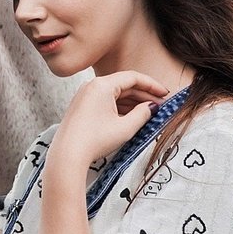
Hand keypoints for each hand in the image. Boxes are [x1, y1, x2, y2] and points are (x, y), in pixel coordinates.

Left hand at [49, 72, 167, 170]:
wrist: (67, 156)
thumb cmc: (94, 141)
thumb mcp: (125, 128)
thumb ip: (143, 114)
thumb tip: (151, 106)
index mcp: (102, 85)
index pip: (133, 77)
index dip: (152, 85)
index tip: (165, 93)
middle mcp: (92, 86)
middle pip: (124, 85)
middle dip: (143, 95)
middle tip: (161, 105)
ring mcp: (85, 96)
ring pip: (115, 94)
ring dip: (132, 102)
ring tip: (150, 112)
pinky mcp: (82, 107)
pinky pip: (105, 101)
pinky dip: (120, 108)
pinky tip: (132, 117)